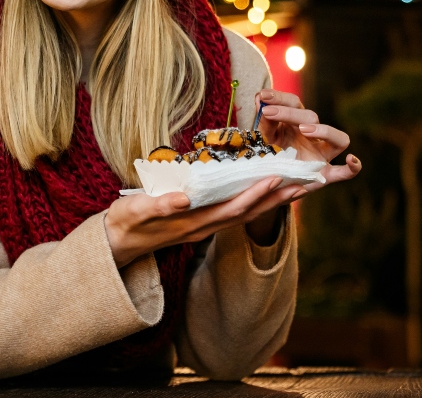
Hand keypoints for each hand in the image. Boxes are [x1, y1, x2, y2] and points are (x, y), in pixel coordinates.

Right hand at [104, 176, 303, 267]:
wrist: (117, 242)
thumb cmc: (125, 222)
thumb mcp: (136, 210)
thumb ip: (159, 204)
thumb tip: (184, 198)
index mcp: (193, 222)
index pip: (232, 208)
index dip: (255, 194)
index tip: (276, 178)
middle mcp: (204, 227)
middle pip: (247, 213)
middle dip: (276, 199)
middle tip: (304, 183)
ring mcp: (203, 227)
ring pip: (244, 214)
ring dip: (271, 202)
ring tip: (294, 188)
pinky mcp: (200, 223)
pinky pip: (233, 212)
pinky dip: (253, 202)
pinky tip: (262, 192)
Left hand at [256, 88, 361, 191]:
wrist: (267, 181)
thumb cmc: (267, 155)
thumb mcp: (262, 137)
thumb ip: (263, 121)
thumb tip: (261, 98)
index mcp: (295, 123)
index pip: (294, 103)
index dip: (280, 97)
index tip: (263, 95)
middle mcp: (312, 136)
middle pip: (311, 117)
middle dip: (289, 112)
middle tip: (269, 112)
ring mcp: (322, 155)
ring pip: (338, 138)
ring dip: (325, 131)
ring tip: (304, 130)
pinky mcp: (325, 175)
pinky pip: (345, 173)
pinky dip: (353, 167)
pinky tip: (351, 160)